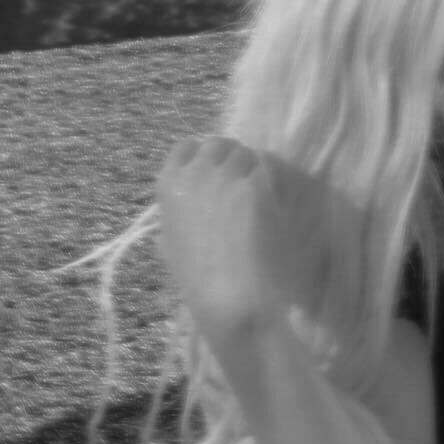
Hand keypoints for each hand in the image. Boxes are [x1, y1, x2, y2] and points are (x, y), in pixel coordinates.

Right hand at [154, 136, 336, 343]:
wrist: (230, 299)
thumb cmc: (199, 281)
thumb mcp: (171, 246)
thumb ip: (173, 217)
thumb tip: (181, 204)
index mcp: (169, 186)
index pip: (186, 148)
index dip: (202, 157)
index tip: (214, 171)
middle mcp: (195, 173)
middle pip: (219, 144)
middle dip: (232, 158)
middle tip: (243, 182)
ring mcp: (227, 175)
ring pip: (247, 153)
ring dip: (255, 168)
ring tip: (261, 197)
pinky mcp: (258, 184)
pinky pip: (269, 169)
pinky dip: (274, 182)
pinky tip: (274, 204)